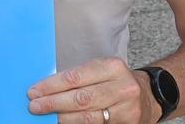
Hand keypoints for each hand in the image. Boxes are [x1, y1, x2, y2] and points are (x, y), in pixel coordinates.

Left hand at [27, 57, 154, 123]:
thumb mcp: (102, 71)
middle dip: (54, 103)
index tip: (34, 91)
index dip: (52, 86)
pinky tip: (65, 123)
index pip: (75, 77)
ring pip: (88, 117)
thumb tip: (46, 89)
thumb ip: (78, 78)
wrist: (150, 96)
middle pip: (81, 98)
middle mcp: (123, 88)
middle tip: (35, 106)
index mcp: (113, 67)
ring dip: (63, 118)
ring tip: (47, 116)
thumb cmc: (116, 82)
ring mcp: (127, 109)